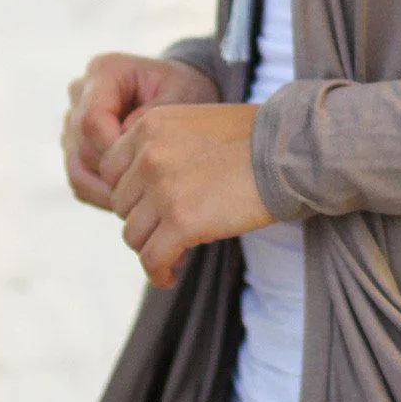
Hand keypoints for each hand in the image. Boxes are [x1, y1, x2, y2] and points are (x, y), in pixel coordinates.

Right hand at [62, 51, 219, 211]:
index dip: (115, 150)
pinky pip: (81, 182)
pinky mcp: (75, 149)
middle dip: (116, 173)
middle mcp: (80, 95)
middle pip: (83, 147)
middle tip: (153, 190)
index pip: (91, 120)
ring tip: (146, 201)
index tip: (148, 167)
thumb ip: (154, 116)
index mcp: (103, 71)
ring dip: (109, 191)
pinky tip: (136, 201)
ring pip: (78, 169)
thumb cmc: (187, 93)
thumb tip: (124, 142)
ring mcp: (73, 123)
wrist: (182, 97)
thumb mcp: (183, 96)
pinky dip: (105, 196)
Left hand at [99, 102, 273, 288]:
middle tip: (169, 232)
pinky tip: (172, 276)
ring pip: (133, 235)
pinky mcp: (181, 221)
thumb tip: (144, 190)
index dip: (131, 193)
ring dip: (152, 248)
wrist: (290, 151)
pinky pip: (153, 259)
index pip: (110, 170)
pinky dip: (159, 273)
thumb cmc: (255, 138)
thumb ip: (163, 148)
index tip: (152, 207)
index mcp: (149, 126)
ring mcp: (162, 189)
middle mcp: (148, 154)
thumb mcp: (195, 125)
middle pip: (122, 206)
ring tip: (174, 254)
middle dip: (144, 221)